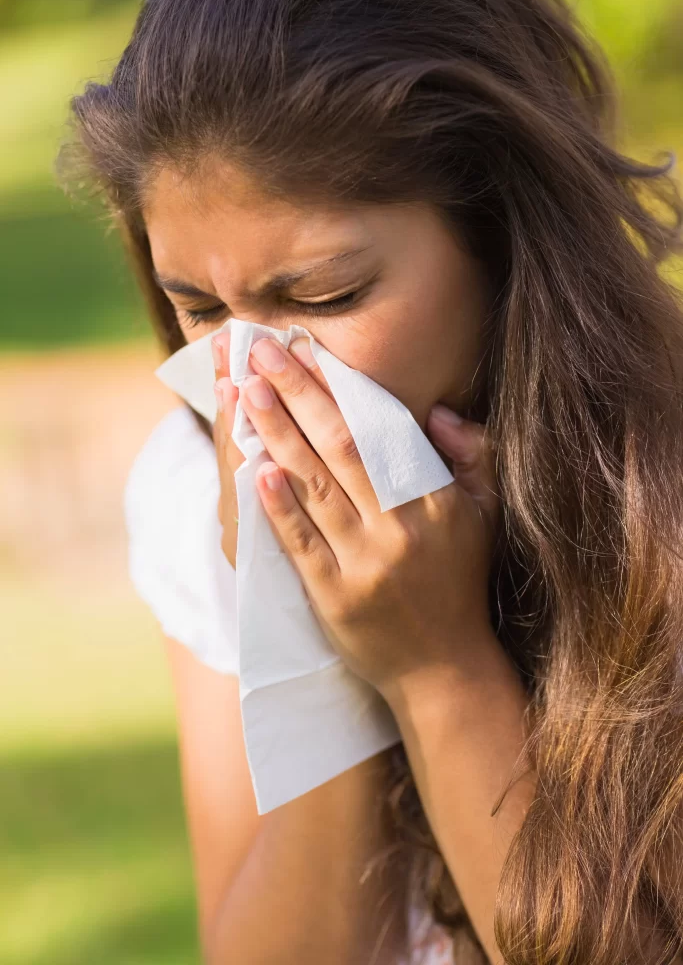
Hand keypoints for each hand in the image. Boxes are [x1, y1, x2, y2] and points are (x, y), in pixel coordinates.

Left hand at [212, 331, 502, 701]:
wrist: (444, 668)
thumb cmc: (460, 583)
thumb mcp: (485, 514)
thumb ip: (472, 455)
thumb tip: (437, 412)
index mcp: (434, 501)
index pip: (379, 430)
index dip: (338, 388)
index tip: (305, 351)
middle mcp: (399, 528)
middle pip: (340, 447)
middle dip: (297, 394)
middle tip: (261, 351)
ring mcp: (364, 564)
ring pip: (314, 487)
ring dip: (278, 435)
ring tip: (247, 391)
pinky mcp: (334, 598)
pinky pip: (301, 543)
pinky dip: (279, 506)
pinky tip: (257, 468)